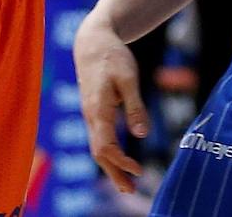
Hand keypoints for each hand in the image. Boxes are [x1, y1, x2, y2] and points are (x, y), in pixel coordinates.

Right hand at [73, 12, 147, 192]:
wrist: (92, 41)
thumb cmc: (112, 56)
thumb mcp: (128, 78)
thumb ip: (135, 106)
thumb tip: (142, 134)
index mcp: (98, 109)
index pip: (106, 146)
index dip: (121, 162)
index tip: (139, 170)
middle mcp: (91, 115)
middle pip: (98, 153)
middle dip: (114, 174)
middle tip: (131, 191)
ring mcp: (90, 114)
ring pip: (97, 147)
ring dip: (111, 166)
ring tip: (127, 184)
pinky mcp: (93, 110)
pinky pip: (98, 138)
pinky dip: (108, 153)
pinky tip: (118, 159)